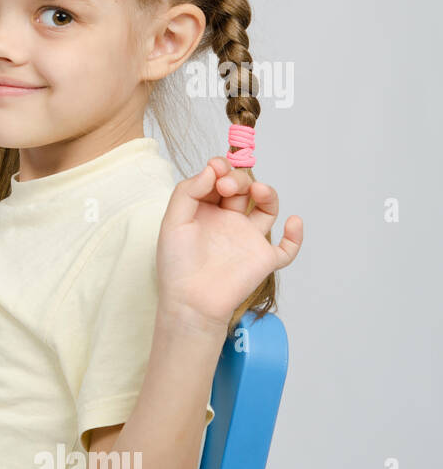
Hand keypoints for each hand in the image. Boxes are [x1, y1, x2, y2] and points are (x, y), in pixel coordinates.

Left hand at [157, 157, 302, 328]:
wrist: (189, 301)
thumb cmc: (177, 264)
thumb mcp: (172, 222)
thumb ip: (188, 192)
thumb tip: (212, 168)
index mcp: (206, 211)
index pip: (219, 180)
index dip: (221, 169)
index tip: (216, 167)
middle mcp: (229, 221)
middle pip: (243, 189)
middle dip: (238, 180)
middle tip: (226, 186)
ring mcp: (248, 239)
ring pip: (267, 209)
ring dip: (268, 194)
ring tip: (259, 190)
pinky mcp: (263, 259)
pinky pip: (287, 248)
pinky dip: (296, 235)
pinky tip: (293, 222)